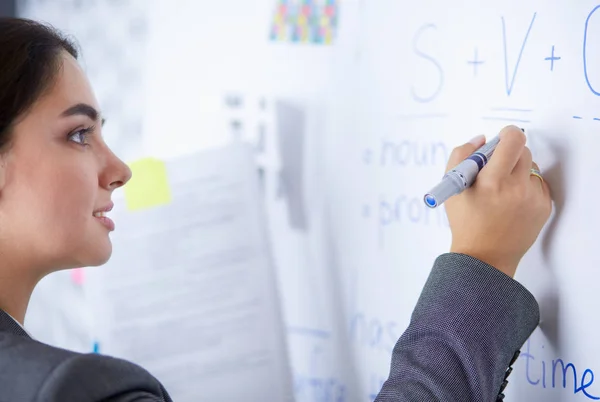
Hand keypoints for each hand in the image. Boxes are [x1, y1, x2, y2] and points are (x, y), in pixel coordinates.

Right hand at [445, 125, 551, 276]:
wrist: (485, 256)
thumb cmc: (466, 221)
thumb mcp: (452, 187)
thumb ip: (461, 155)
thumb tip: (481, 139)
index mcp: (492, 182)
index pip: (512, 141)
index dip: (507, 134)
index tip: (502, 138)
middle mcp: (516, 189)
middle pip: (523, 151)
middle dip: (509, 155)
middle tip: (496, 168)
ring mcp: (533, 199)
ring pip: (531, 167)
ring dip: (518, 171)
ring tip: (503, 190)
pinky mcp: (544, 207)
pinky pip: (538, 183)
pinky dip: (526, 186)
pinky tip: (512, 201)